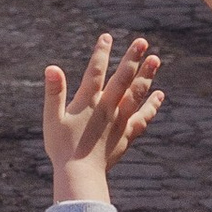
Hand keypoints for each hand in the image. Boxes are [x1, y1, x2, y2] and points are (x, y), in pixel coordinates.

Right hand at [44, 33, 163, 200]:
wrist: (81, 175)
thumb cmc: (61, 148)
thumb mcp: (52, 119)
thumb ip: (54, 92)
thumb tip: (52, 67)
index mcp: (88, 102)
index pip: (95, 71)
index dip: (101, 53)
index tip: (107, 37)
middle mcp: (107, 108)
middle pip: (122, 79)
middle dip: (132, 59)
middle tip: (142, 42)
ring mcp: (120, 121)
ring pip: (136, 95)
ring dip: (146, 76)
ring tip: (155, 60)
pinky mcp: (127, 135)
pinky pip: (142, 118)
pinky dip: (152, 106)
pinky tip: (159, 95)